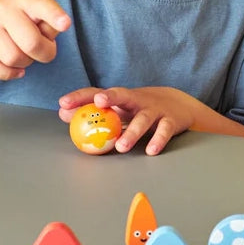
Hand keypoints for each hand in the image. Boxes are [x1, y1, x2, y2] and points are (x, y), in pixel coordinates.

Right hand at [0, 0, 70, 79]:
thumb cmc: (26, 14)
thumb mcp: (41, 9)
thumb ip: (50, 23)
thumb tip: (46, 41)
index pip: (41, 5)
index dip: (54, 15)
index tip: (65, 24)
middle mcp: (4, 8)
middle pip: (32, 43)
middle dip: (45, 52)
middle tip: (45, 47)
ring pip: (14, 58)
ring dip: (26, 61)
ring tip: (25, 49)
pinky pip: (0, 69)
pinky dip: (11, 72)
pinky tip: (17, 67)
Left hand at [59, 86, 196, 154]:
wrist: (180, 105)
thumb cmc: (140, 109)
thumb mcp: (118, 109)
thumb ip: (93, 112)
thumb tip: (63, 114)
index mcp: (122, 98)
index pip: (99, 93)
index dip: (81, 97)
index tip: (64, 103)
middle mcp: (137, 100)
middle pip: (123, 95)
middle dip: (111, 97)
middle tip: (99, 103)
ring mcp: (155, 110)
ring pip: (144, 119)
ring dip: (132, 132)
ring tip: (121, 147)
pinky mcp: (170, 120)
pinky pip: (164, 130)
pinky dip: (158, 140)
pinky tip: (150, 150)